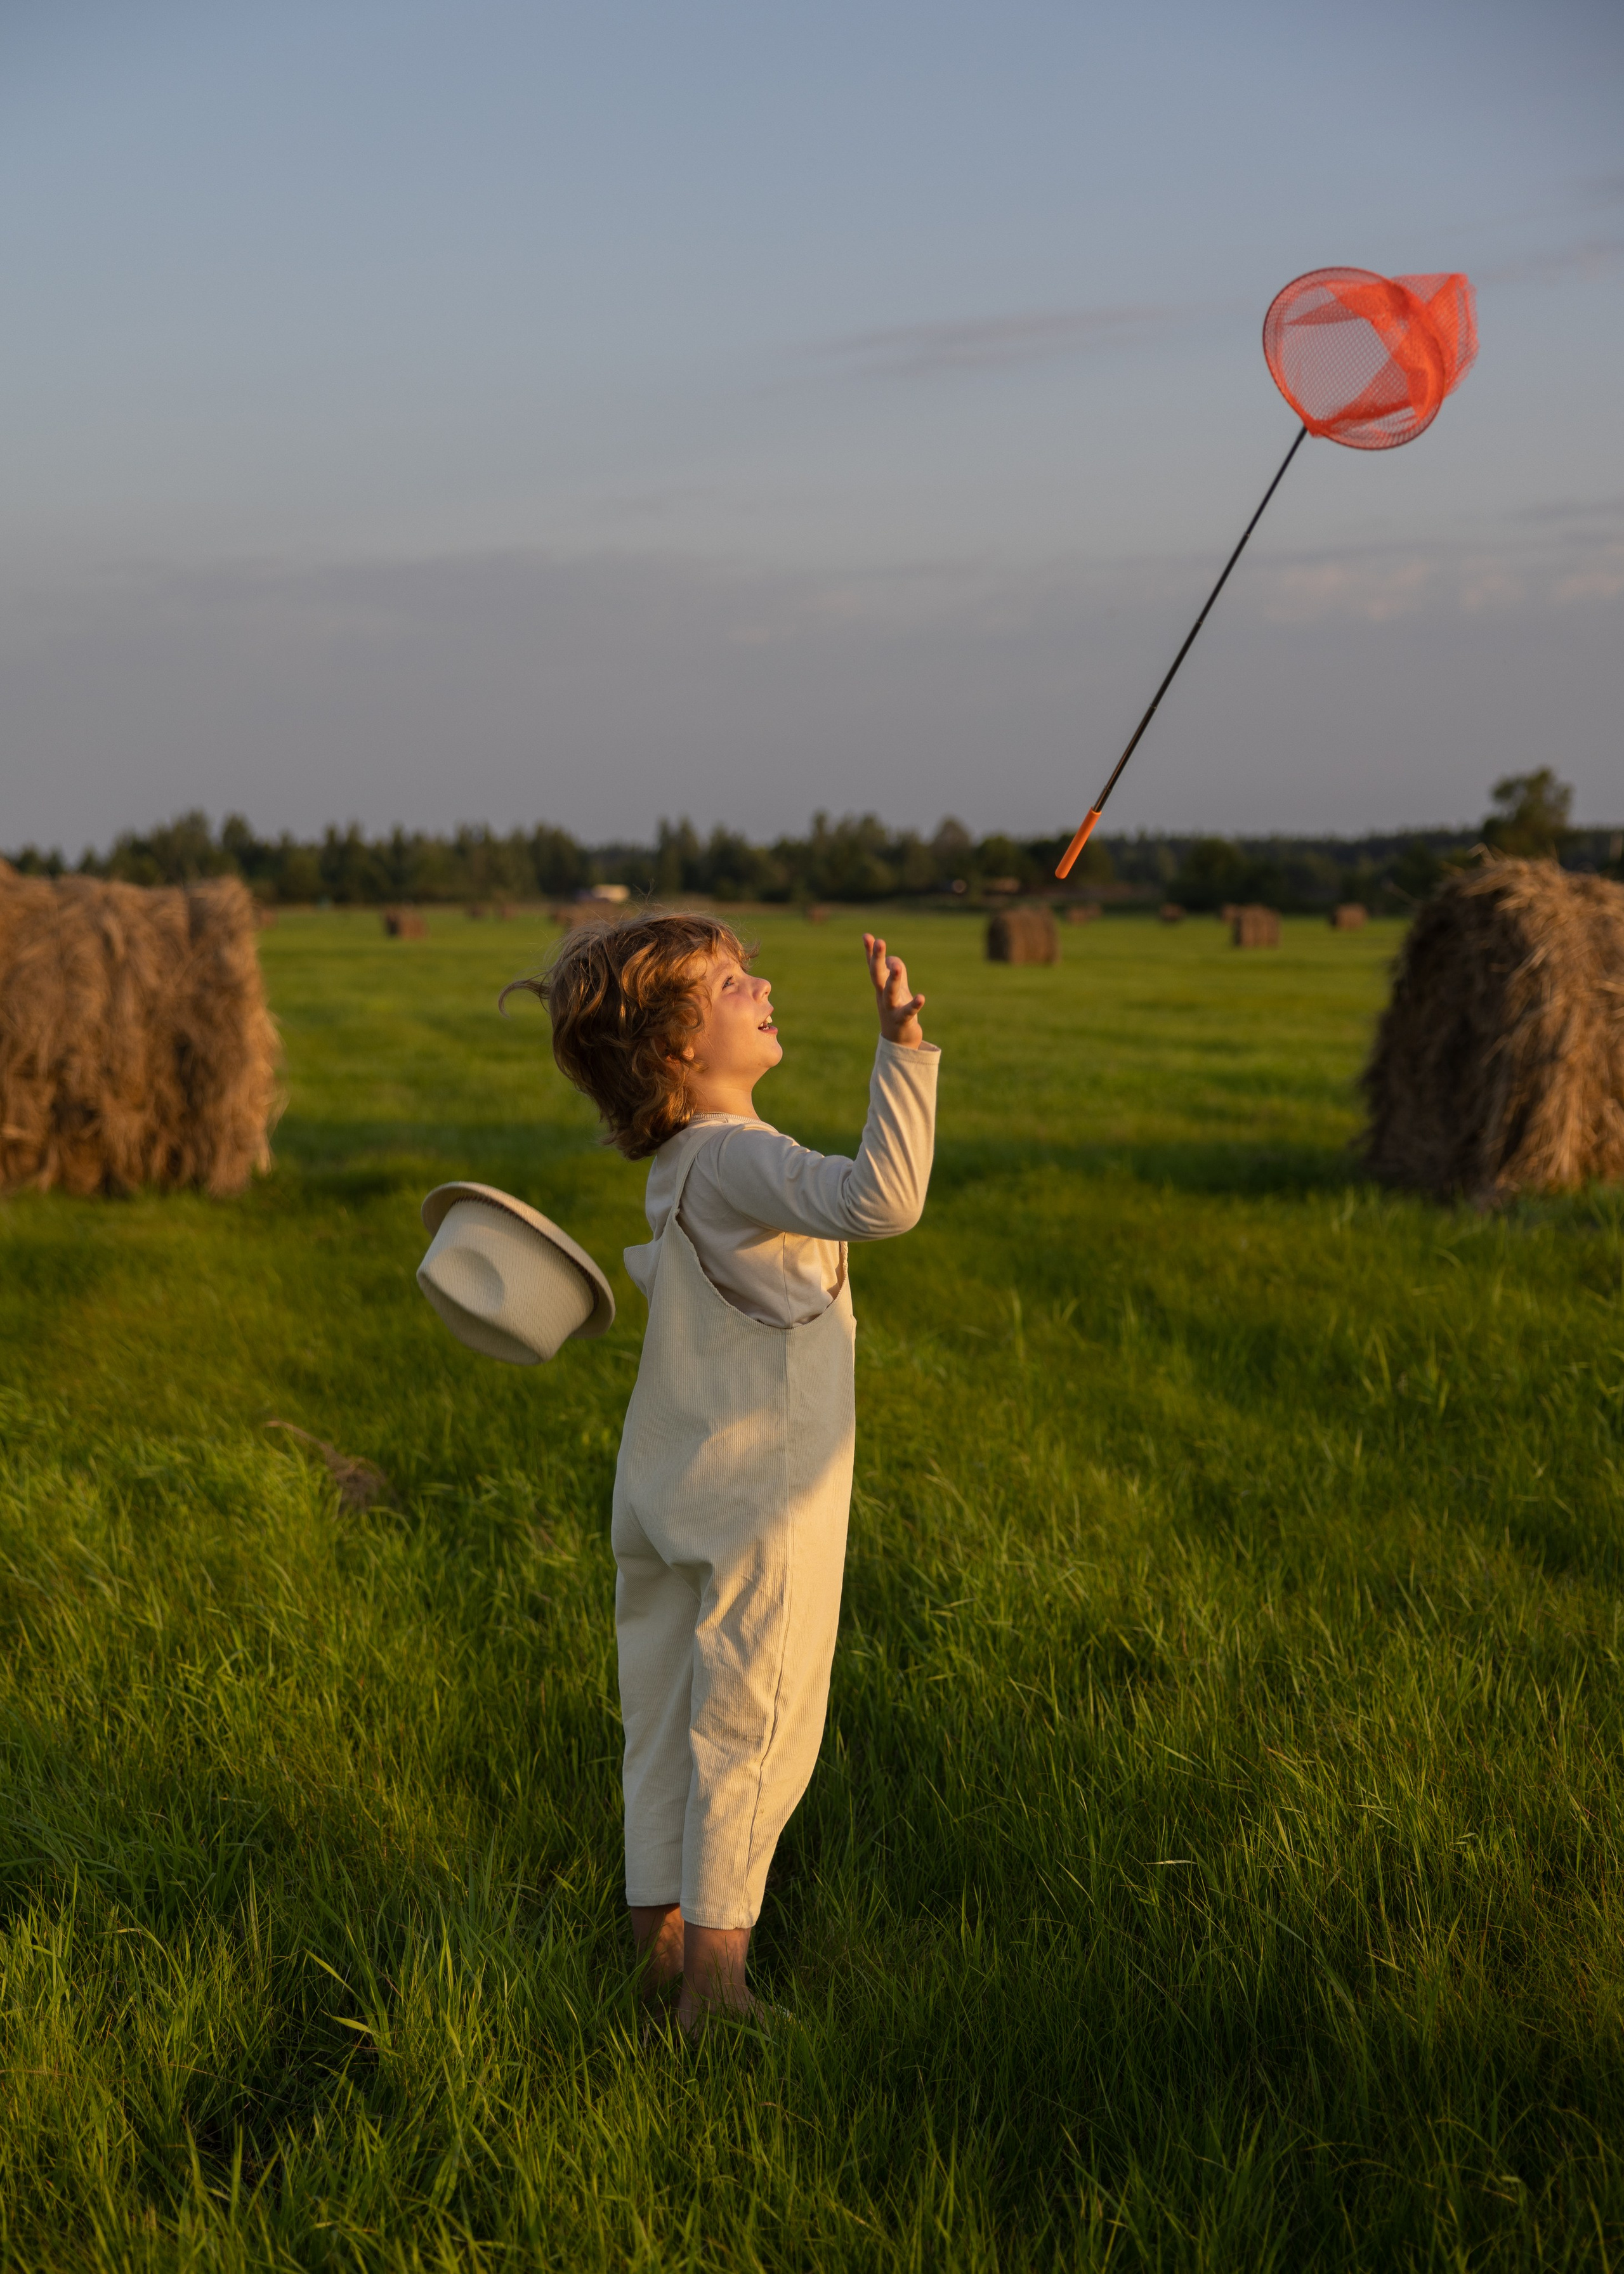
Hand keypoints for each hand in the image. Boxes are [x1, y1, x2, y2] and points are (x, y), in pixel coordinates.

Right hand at [864, 933, 925, 1047]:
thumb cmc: (897, 1011)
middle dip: (877, 959)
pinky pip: (908, 1012)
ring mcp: (891, 1009)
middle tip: (880, 941)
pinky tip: (921, 997)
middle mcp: (882, 996)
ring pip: (890, 992)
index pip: (874, 966)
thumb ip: (896, 972)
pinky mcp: (903, 1021)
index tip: (866, 935)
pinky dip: (914, 1005)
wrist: (899, 1042)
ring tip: (898, 966)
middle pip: (877, 975)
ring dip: (894, 979)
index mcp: (881, 987)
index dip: (870, 952)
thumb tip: (892, 959)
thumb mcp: (898, 988)